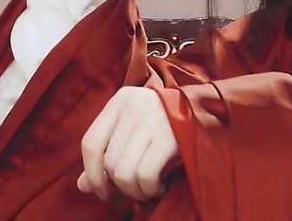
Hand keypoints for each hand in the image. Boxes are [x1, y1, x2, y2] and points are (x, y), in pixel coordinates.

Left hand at [77, 86, 177, 201]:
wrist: (209, 109)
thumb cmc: (167, 120)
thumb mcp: (135, 126)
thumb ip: (109, 151)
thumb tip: (83, 186)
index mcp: (121, 101)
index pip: (90, 143)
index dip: (92, 173)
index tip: (102, 191)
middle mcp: (134, 107)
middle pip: (109, 162)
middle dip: (120, 185)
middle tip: (135, 188)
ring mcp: (152, 120)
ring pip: (124, 172)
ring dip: (134, 190)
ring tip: (146, 189)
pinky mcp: (170, 136)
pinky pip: (145, 175)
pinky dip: (149, 188)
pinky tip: (159, 185)